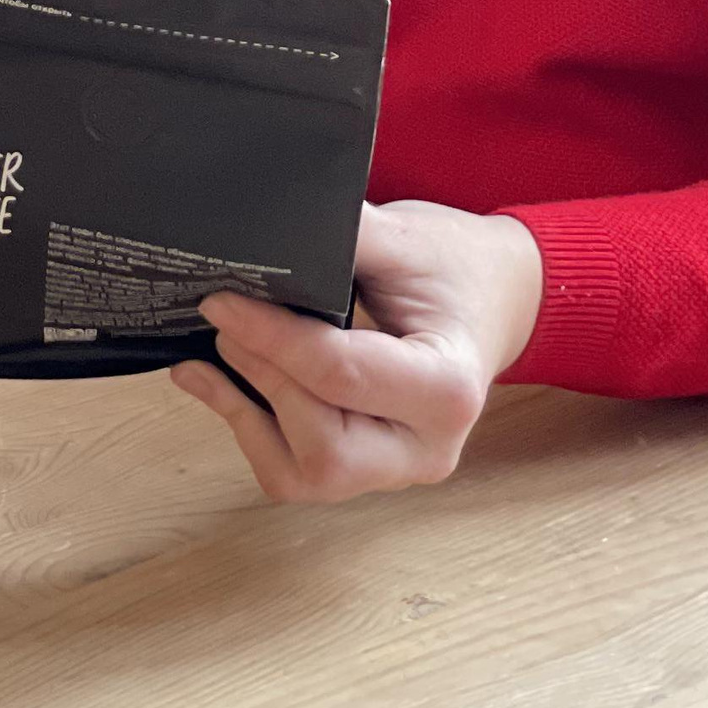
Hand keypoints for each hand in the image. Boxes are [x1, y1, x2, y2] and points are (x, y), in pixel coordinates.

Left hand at [174, 200, 544, 504]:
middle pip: (324, 444)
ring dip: (250, 417)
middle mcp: (428, 447)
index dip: (271, 337)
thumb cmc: (453, 265)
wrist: (493, 296)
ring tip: (215, 355)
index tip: (221, 302)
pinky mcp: (371, 469)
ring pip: (306, 474)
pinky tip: (223, 386)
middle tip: (221, 321)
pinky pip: (298, 475)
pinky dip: (254, 433)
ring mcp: (399, 468)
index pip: (340, 374)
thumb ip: (339, 236)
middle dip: (264, 380)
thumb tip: (258, 232)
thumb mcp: (405, 237)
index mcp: (447, 388)